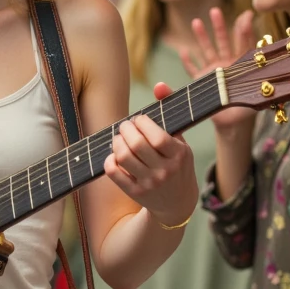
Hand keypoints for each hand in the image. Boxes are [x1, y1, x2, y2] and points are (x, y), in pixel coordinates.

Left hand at [103, 95, 198, 226]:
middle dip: (125, 129)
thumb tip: (159, 85)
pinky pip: (114, 173)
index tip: (139, 120)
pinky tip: (114, 155)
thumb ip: (169, 110)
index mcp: (180, 155)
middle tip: (124, 126)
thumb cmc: (177, 163)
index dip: (142, 123)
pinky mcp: (136, 193)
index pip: (157, 136)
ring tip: (119, 139)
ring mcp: (150, 184)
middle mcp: (166, 171)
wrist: (177, 203)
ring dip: (116, 143)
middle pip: (137, 145)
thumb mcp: (180, 139)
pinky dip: (110, 160)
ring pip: (124, 157)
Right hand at [180, 7, 257, 137]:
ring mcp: (213, 72)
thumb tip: (266, 73)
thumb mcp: (255, 95)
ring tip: (196, 21)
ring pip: (207, 50)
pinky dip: (188, 61)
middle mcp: (226, 65)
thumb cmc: (247, 109)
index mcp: (241, 66)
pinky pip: (193, 69)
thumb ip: (258, 83)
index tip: (247, 15)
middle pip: (223, 41)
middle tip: (216, 10)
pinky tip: (183, 51)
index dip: (244, 30)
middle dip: (219, 26)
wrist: (233, 123)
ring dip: (202, 37)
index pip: (243, 44)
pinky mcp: (202, 82)